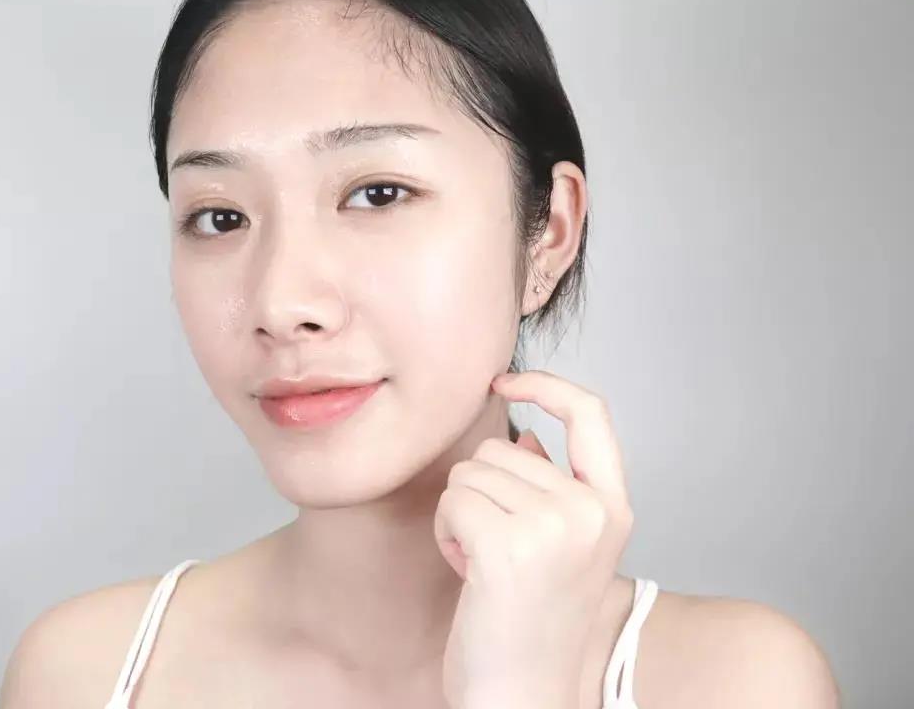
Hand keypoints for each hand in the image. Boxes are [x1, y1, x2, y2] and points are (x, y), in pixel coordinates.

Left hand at [434, 370, 634, 708]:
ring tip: (485, 565)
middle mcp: (592, 512)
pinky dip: (445, 533)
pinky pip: (452, 501)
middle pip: (502, 447)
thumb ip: (551, 487)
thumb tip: (528, 434)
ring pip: (470, 473)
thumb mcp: (559, 547)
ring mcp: (556, 527)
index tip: (504, 382)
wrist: (521, 695)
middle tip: (497, 551)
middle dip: (481, 492)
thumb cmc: (529, 623)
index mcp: (614, 509)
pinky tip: (468, 573)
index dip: (545, 384)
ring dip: (460, 515)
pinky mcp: (510, 546)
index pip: (591, 414)